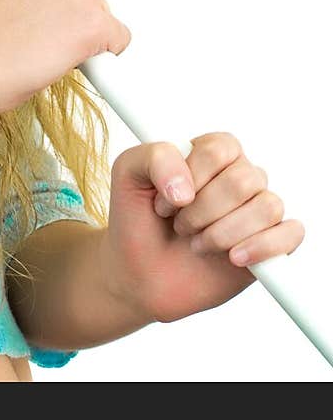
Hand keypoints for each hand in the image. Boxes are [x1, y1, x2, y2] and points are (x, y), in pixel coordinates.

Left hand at [100, 132, 304, 325]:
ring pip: (267, 207)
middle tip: (180, 225)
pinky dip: (263, 247)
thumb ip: (154, 158)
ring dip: (224, 232)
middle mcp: (239, 176)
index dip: (192, 176)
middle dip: (204, 210)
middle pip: (244, 180)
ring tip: (198, 244)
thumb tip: (186, 188)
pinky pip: (291, 234)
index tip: (165, 201)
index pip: (220, 149)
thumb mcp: (128, 173)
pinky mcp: (270, 245)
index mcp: (211, 152)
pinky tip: (233, 257)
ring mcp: (256, 211)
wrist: (138, 271)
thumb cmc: (137, 217)